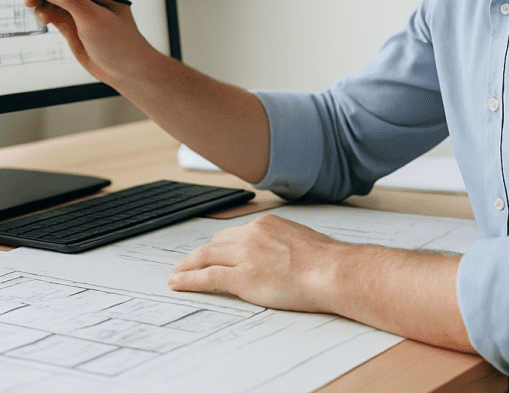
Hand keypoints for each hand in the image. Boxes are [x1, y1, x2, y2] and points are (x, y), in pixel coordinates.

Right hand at [25, 0, 151, 85]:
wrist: (125, 70)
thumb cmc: (119, 43)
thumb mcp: (93, 19)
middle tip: (29, 1)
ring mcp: (77, 1)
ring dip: (38, 0)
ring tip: (40, 16)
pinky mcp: (68, 17)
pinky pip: (47, 6)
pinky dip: (41, 11)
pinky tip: (44, 21)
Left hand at [168, 214, 342, 312]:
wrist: (332, 271)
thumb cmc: (328, 263)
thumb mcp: (305, 242)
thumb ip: (288, 245)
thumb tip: (287, 257)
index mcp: (267, 225)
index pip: (236, 234)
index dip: (221, 245)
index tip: (214, 251)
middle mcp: (252, 235)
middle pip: (216, 243)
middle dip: (200, 253)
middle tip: (189, 262)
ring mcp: (245, 256)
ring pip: (206, 257)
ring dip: (187, 265)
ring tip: (177, 273)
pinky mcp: (242, 278)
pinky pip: (206, 277)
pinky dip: (188, 280)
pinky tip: (177, 283)